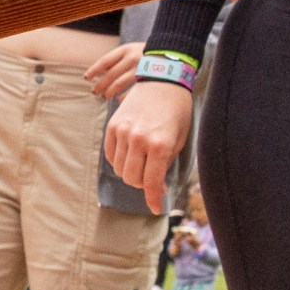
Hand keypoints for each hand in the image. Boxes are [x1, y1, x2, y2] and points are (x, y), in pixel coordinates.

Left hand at [84, 40, 143, 101]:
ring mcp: (140, 69)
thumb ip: (119, 59)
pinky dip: (123, 97)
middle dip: (100, 85)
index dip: (94, 70)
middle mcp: (132, 58)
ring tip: (105, 96)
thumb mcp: (133, 50)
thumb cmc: (148, 54)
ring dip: (109, 92)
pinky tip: (119, 100)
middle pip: (110, 75)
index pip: (105, 61)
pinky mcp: (148, 80)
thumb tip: (99, 73)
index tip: (87, 77)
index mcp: (126, 50)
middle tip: (94, 92)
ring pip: (118, 84)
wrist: (174, 54)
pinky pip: (131, 92)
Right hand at [105, 80, 193, 211]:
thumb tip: (157, 189)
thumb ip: (166, 164)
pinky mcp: (112, 126)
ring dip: (131, 173)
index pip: (151, 182)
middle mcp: (139, 140)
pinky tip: (130, 156)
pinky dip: (119, 162)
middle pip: (132, 179)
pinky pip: (111, 155)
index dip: (153, 200)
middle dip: (142, 184)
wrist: (163, 80)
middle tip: (151, 178)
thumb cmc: (176, 111)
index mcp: (160, 145)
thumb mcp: (178, 139)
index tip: (156, 208)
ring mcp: (123, 132)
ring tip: (142, 165)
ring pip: (120, 170)